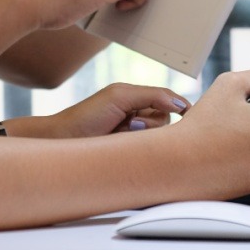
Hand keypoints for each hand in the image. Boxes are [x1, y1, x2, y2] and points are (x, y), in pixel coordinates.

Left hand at [41, 83, 190, 138]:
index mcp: (136, 98)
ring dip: (142, 133)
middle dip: (150, 121)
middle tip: (129, 123)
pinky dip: (139, 146)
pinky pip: (149, 151)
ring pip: (159, 136)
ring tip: (120, 132)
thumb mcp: (121, 96)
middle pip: (166, 119)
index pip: (168, 99)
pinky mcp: (131, 154)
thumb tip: (182, 104)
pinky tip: (122, 143)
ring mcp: (134, 136)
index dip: (177, 105)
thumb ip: (153, 95)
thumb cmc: (87, 116)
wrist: (64, 139)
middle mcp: (138, 116)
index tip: (185, 113)